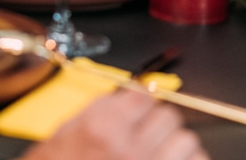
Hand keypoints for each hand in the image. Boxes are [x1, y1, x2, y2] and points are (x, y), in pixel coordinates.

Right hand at [19, 90, 206, 159]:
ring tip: (159, 155)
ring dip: (176, 147)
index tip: (141, 109)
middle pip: (168, 114)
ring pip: (185, 140)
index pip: (145, 93)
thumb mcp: (60, 139)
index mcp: (101, 123)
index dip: (143, 102)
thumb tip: (119, 100)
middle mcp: (127, 144)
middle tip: (146, 136)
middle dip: (159, 125)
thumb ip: (92, 115)